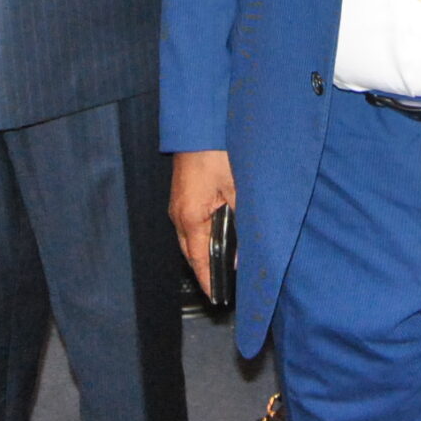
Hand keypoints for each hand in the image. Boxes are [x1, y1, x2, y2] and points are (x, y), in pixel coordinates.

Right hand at [169, 149, 236, 297]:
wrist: (201, 122)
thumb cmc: (216, 151)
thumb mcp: (238, 189)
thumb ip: (242, 223)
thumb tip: (242, 252)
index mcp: (190, 217)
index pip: (198, 261)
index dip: (208, 280)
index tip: (216, 297)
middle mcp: (178, 213)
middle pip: (191, 252)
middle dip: (205, 269)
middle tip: (222, 285)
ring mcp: (178, 202)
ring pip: (190, 238)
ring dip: (204, 251)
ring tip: (223, 264)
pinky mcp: (183, 192)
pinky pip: (191, 222)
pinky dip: (202, 234)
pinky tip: (218, 233)